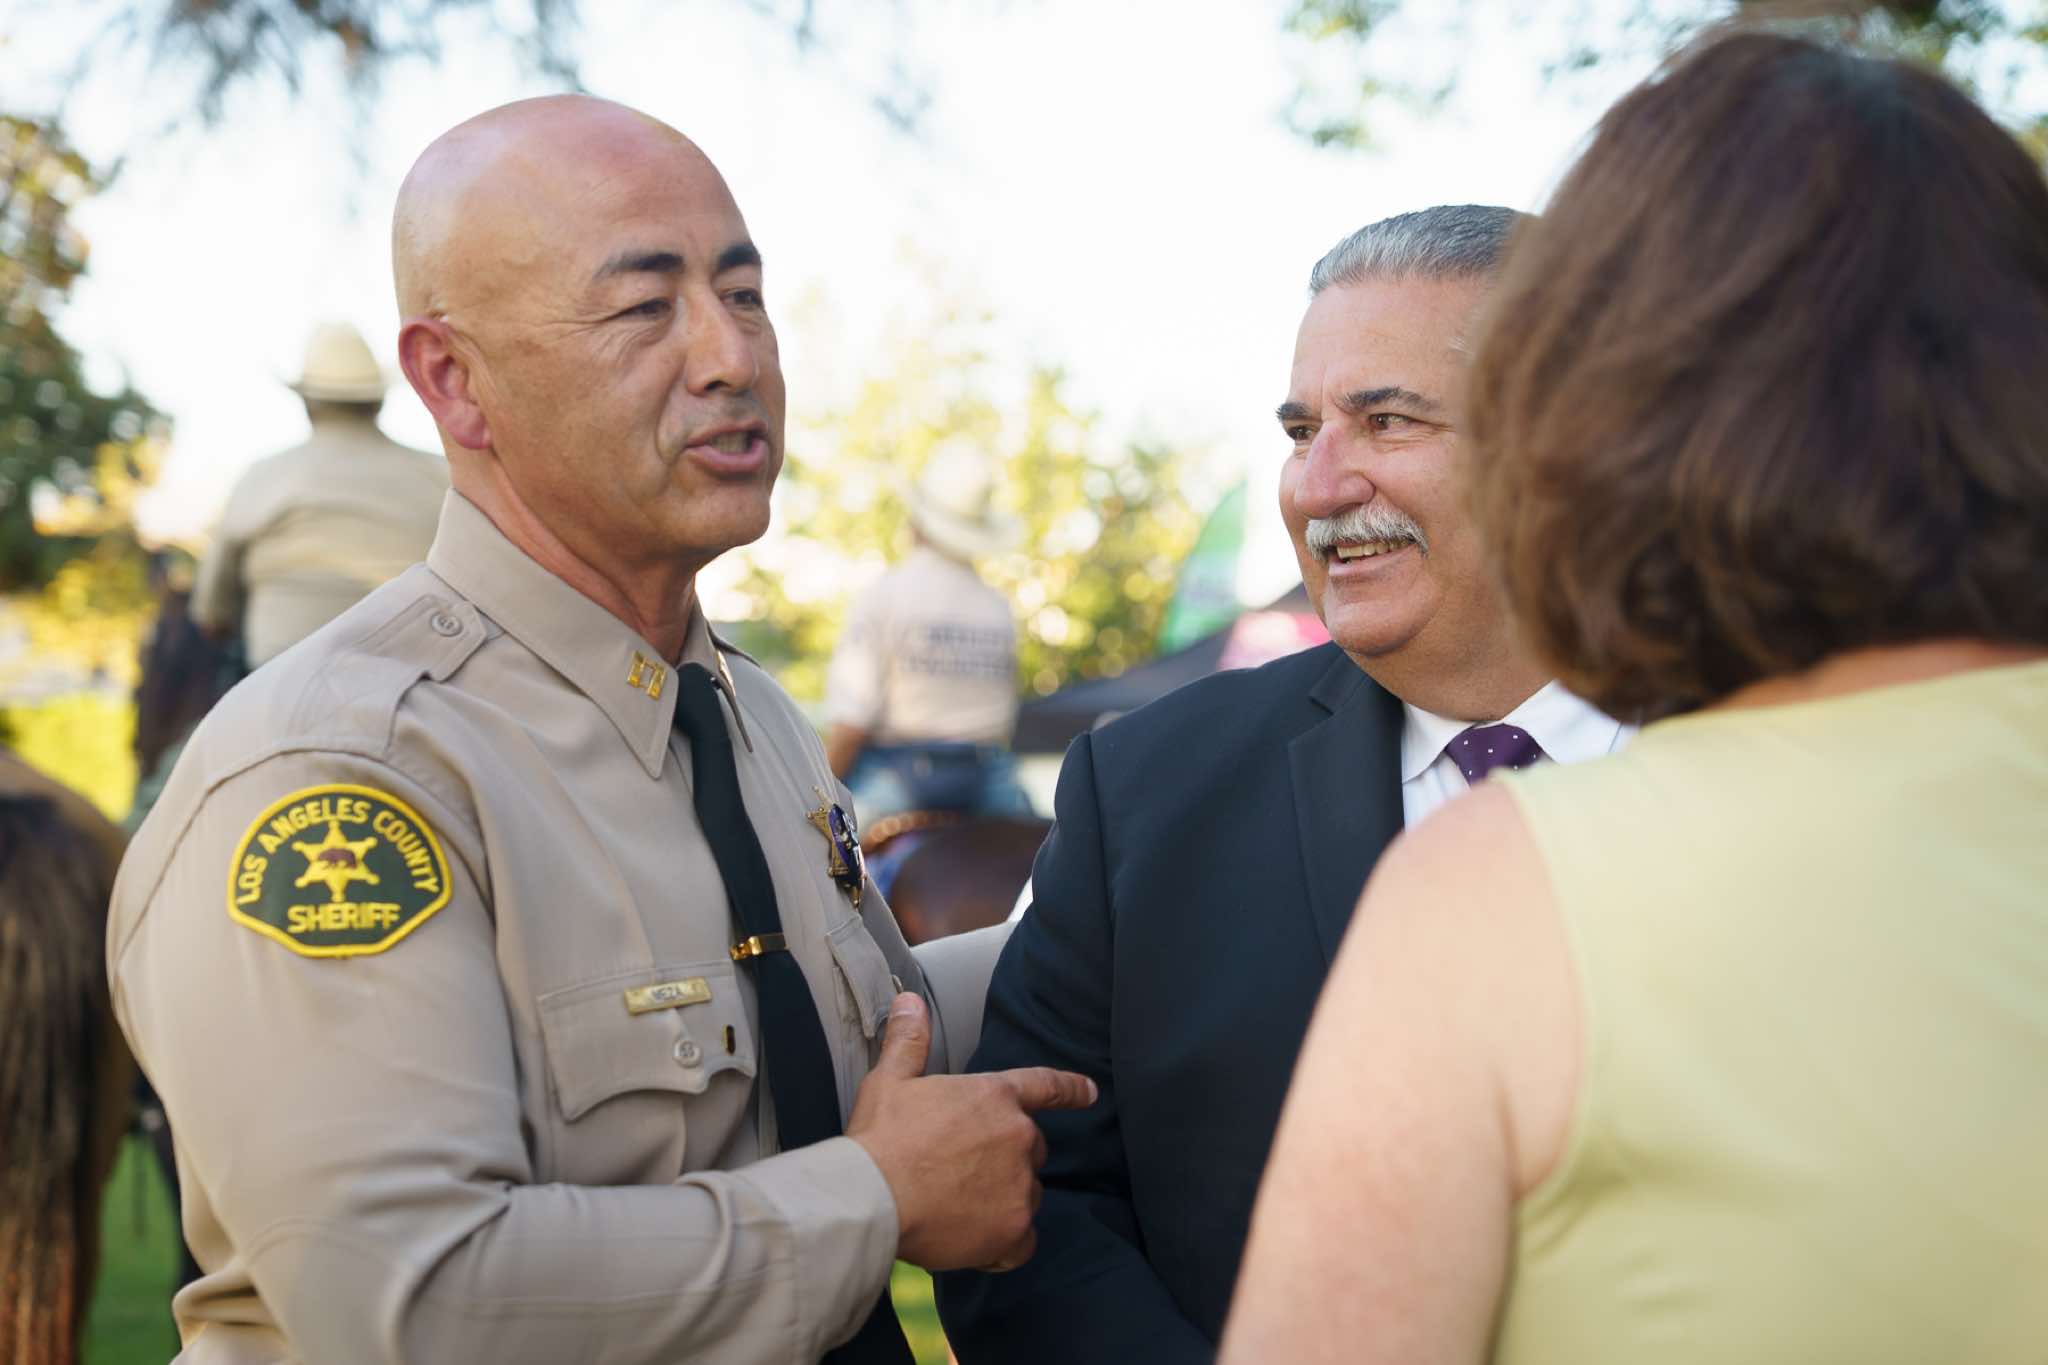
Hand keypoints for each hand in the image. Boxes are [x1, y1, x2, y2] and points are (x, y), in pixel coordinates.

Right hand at [847, 991, 1096, 1272]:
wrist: (872, 1197)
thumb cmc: (880, 1138)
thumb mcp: (890, 1080)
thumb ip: (909, 1041)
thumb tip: (910, 1000)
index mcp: (994, 1096)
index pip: (1045, 1086)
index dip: (1070, 1090)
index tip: (1091, 1093)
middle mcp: (1018, 1137)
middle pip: (1031, 1147)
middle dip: (1006, 1157)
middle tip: (961, 1170)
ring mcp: (1020, 1185)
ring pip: (1027, 1192)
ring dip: (1004, 1198)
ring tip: (957, 1206)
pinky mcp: (1014, 1228)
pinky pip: (1024, 1242)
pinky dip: (1005, 1244)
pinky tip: (976, 1243)